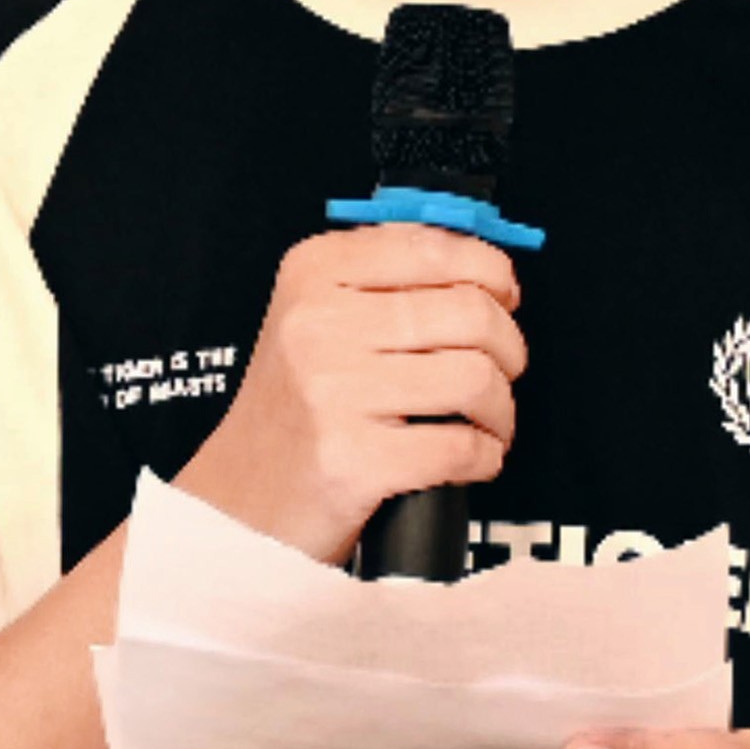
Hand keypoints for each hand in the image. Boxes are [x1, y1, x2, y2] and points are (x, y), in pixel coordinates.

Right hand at [177, 220, 527, 563]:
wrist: (242, 501)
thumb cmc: (291, 414)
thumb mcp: (314, 320)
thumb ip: (386, 283)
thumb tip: (483, 267)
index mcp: (311, 276)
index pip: (434, 247)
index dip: (490, 271)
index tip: (501, 294)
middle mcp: (317, 327)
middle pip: (471, 312)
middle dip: (507, 348)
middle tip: (498, 368)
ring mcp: (333, 393)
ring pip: (476, 378)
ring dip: (499, 409)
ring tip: (482, 420)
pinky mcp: (354, 459)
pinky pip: (462, 447)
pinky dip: (484, 456)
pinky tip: (468, 456)